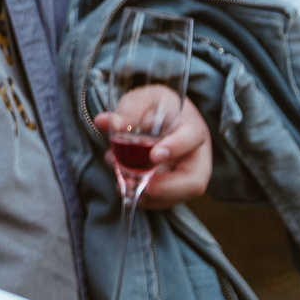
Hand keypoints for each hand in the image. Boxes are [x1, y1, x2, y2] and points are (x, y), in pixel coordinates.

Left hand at [95, 88, 212, 209]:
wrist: (163, 116)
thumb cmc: (156, 106)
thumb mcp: (142, 99)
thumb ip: (127, 111)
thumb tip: (104, 122)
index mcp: (191, 126)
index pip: (191, 138)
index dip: (175, 148)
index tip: (154, 155)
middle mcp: (196, 155)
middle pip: (194, 180)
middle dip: (165, 188)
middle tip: (136, 183)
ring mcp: (187, 174)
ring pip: (178, 196)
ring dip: (149, 196)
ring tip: (123, 183)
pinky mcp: (175, 187)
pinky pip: (164, 200)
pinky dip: (144, 198)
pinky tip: (124, 185)